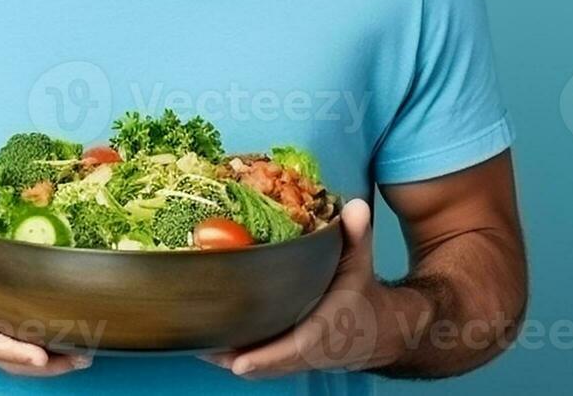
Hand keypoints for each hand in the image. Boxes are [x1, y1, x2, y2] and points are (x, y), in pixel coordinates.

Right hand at [0, 191, 90, 376]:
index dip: (11, 348)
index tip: (39, 355)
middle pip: (6, 357)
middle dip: (44, 362)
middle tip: (80, 354)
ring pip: (14, 365)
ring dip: (51, 365)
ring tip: (84, 355)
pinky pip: (16, 359)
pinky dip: (45, 360)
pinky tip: (72, 351)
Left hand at [200, 198, 417, 378]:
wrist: (376, 329)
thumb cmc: (360, 294)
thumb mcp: (360, 262)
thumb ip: (357, 235)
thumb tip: (355, 207)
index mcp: (326, 328)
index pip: (296, 348)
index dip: (267, 357)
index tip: (240, 362)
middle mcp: (309, 350)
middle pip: (266, 362)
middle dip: (233, 357)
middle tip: (201, 347)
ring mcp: (296, 357)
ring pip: (258, 365)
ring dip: (227, 358)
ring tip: (196, 345)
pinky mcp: (287, 357)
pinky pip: (258, 361)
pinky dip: (234, 356)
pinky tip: (207, 344)